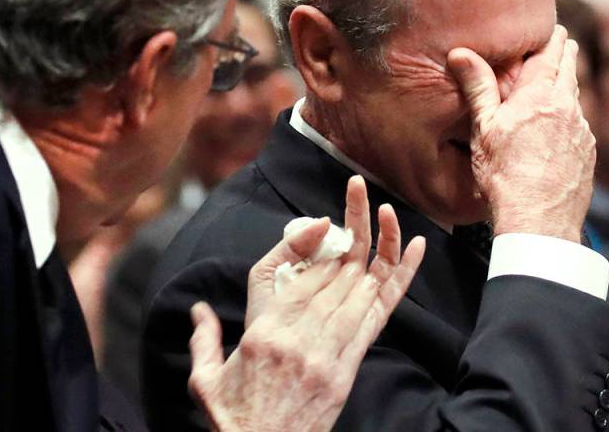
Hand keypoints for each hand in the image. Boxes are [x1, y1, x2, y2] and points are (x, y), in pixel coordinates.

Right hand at [187, 176, 425, 431]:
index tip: (327, 222)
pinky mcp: (346, 371)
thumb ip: (204, 337)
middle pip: (331, 274)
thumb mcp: (206, 378)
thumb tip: (198, 310)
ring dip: (371, 250)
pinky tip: (410, 250)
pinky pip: (376, 319)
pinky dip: (395, 283)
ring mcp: (327, 354)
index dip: (316, 242)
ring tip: (383, 214)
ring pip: (356, 290)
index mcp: (263, 331)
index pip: (298, 274)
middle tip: (360, 198)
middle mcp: (298, 336)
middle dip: (349, 232)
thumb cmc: (234, 418)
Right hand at [447, 25, 595, 242]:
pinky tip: (558, 127)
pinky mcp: (588, 152)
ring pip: (575, 97)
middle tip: (561, 42)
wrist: (539, 220)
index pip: (550, 54)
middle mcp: (567, 108)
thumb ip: (477, 87)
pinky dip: (569, 117)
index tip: (551, 28)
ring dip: (566, 86)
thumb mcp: (484, 128)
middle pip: (570, 69)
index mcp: (540, 96)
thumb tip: (460, 52)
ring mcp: (581, 131)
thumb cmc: (505, 176)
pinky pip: (579, 125)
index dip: (550, 38)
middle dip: (564, 54)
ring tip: (557, 82)